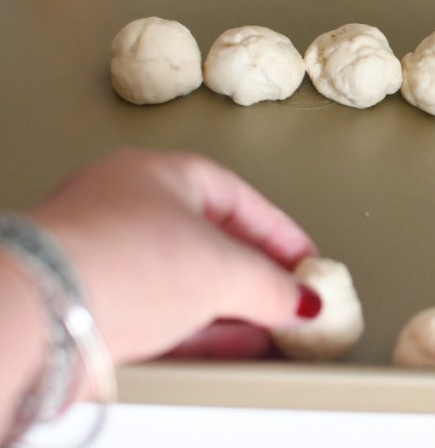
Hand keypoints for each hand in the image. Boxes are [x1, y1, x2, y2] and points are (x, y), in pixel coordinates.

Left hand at [28, 149, 317, 363]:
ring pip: (184, 281)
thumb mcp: (226, 269)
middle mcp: (125, 208)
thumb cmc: (120, 259)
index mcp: (157, 173)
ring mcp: (105, 257)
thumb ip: (273, 285)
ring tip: (267, 325)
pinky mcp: (92, 305)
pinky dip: (201, 328)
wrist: (46, 310)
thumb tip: (297, 299)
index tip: (306, 262)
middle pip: (210, 239)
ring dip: (231, 306)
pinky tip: (231, 343)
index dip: (280, 232)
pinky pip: (162, 313)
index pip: (238, 197)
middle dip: (257, 273)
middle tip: (289, 296)